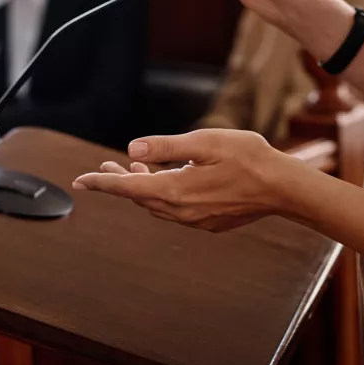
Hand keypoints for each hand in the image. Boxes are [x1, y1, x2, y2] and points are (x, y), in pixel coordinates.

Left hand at [73, 130, 302, 231]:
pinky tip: (170, 181)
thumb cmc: (249, 158)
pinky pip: (176, 210)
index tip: (80, 181)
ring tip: (135, 171)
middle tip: (104, 169)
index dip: (101, 183)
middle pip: (140, 198)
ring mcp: (196, 220)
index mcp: (176, 190)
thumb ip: (165, 147)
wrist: (282, 188)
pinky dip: (164, 196)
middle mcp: (182, 210)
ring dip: (143, 189)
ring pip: (157, 205)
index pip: (127, 189)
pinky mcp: (209, 222)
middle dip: (120, 183)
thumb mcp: (204, 142)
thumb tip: (132, 151)